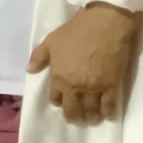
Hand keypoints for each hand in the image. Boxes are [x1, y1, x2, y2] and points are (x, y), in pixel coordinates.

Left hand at [28, 2, 138, 123]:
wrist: (104, 24)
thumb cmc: (76, 31)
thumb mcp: (50, 41)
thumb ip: (38, 57)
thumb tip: (30, 70)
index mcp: (58, 77)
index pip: (56, 99)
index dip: (59, 102)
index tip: (63, 102)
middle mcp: (75, 86)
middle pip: (73, 110)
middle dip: (74, 116)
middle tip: (77, 118)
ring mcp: (94, 88)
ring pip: (91, 111)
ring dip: (90, 117)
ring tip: (92, 119)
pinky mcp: (112, 85)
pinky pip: (109, 106)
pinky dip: (108, 113)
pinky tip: (107, 115)